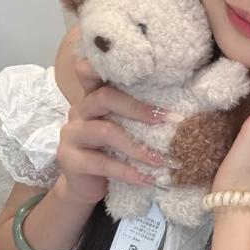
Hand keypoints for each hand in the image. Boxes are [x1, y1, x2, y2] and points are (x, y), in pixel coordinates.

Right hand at [55, 57, 179, 206]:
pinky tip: (146, 179)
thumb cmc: (111, 152)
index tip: (142, 65)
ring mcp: (71, 134)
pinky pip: (102, 163)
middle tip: (169, 120)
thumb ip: (137, 116)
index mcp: (93, 97)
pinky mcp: (69, 159)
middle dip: (139, 109)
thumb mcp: (124, 129)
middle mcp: (79, 110)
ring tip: (160, 160)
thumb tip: (179, 112)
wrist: (87, 185)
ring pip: (105, 132)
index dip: (106, 63)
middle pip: (105, 97)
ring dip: (137, 147)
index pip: (91, 70)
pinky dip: (127, 171)